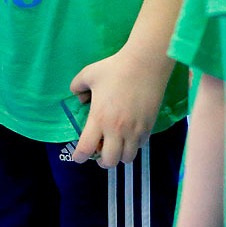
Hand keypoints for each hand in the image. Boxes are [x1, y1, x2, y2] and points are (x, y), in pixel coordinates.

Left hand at [68, 46, 173, 166]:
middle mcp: (116, 129)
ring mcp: (134, 130)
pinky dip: (132, 146)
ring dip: (118, 156)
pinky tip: (128, 136)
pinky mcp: (148, 127)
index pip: (87, 148)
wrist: (144, 65)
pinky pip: (140, 146)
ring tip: (115, 146)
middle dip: (102, 161)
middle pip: (109, 161)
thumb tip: (79, 98)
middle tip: (99, 152)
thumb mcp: (88, 74)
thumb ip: (77, 87)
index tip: (77, 158)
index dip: (79, 157)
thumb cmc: (114, 69)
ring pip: (127, 158)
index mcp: (99, 118)